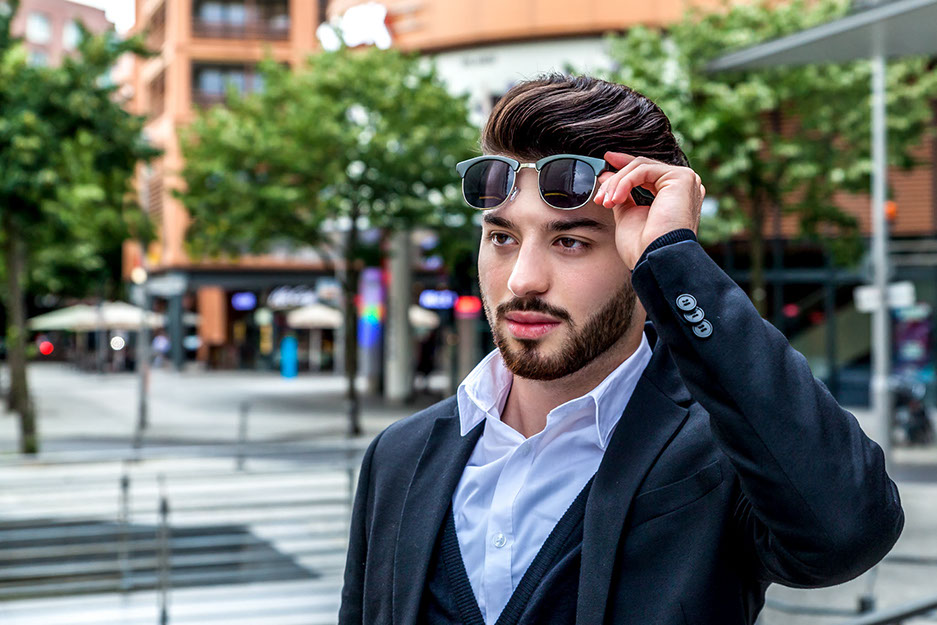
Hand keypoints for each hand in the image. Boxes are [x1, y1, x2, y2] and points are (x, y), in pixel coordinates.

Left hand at [593, 152, 704, 269]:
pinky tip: (615, 199)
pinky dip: (624, 182)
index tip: (605, 164)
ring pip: (640, 167)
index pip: (647, 173)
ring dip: (617, 183)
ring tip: (606, 202)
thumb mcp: (628, 215)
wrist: (654, 259)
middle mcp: (682, 187)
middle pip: (642, 168)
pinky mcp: (682, 178)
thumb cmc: (643, 246)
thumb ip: (621, 194)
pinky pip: (643, 170)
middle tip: (600, 194)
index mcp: (673, 196)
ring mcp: (685, 181)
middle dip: (616, 178)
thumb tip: (607, 175)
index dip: (625, 166)